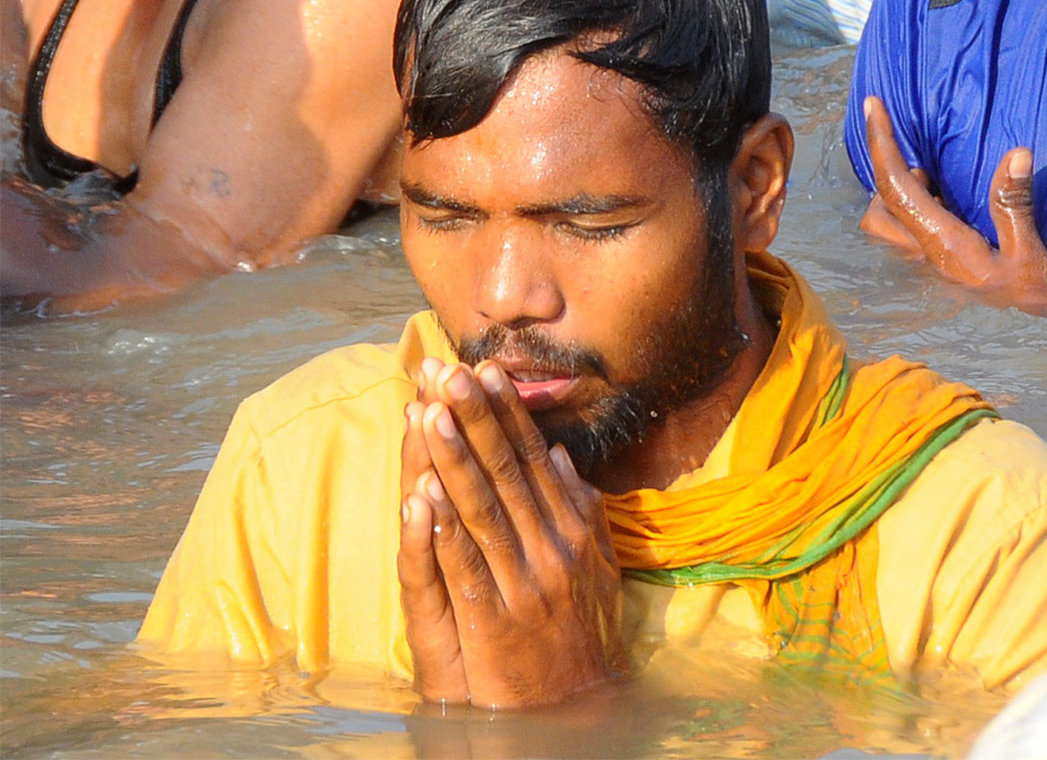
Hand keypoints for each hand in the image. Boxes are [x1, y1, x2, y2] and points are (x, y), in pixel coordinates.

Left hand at [398, 358, 626, 707]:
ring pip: (483, 508)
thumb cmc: (584, 630)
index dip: (508, 414)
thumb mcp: (597, 565)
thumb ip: (580, 510)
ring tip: (431, 412)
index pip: (534, 458)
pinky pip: (465, 564)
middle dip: (477, 418)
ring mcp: (525, 581)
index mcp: (574, 529)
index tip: (487, 369)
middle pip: (507, 471)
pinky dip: (443, 527)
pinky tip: (423, 491)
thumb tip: (558, 457)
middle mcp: (552, 548)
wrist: (581, 704)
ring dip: (454, 457)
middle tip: (451, 371)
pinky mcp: (495, 618)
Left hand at [859, 96, 1046, 314]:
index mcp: (938, 242)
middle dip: (890, 176)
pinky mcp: (928, 272)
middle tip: (926, 167)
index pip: (895, 186)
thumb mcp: (1030, 255)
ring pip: (883, 224)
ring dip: (899, 197)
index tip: (873, 105)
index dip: (881, 143)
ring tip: (937, 186)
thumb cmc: (1028, 302)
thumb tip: (1016, 152)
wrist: (1025, 350)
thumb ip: (1016, 205)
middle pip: (877, 207)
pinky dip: (911, 212)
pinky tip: (945, 207)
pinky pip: (902, 234)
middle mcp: (919, 254)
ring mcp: (920, 266)